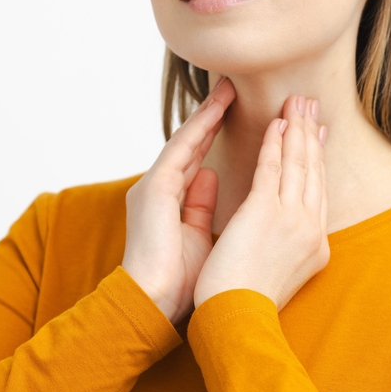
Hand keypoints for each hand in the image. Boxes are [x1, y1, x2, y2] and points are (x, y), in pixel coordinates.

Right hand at [121, 77, 235, 323]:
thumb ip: (201, 204)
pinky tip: (216, 109)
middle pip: (193, 143)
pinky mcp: (154, 188)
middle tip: (235, 87)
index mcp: (170, 199)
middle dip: (215, 115)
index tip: (237, 115)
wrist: (153, 303)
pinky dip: (200, 128)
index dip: (218, 135)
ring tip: (228, 88)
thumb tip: (212, 175)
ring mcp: (154, 185)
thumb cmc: (179, 281)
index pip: (199, 158)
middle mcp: (160, 186)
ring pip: (187, 140)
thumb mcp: (198, 235)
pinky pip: (181, 150)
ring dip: (208, 113)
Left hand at [193, 95, 328, 310]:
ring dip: (297, 128)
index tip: (318, 135)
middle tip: (312, 104)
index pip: (318, 191)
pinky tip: (277, 122)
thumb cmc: (246, 303)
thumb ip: (279, 242)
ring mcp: (292, 218)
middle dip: (312, 134)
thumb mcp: (277, 269)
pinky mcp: (267, 212)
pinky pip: (273, 167)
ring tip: (297, 102)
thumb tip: (272, 226)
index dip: (317, 159)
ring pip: (297, 163)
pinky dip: (276, 142)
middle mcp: (310, 228)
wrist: (237, 320)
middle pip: (313, 171)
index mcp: (313, 244)